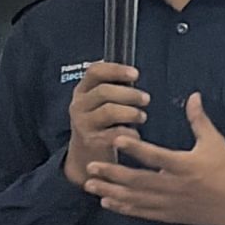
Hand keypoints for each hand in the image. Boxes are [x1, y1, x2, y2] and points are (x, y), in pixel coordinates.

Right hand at [62, 63, 147, 187]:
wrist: (88, 154)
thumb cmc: (102, 122)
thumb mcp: (101, 102)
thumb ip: (114, 88)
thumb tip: (133, 74)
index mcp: (83, 90)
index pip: (95, 71)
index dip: (115, 69)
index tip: (135, 73)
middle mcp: (79, 105)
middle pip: (104, 92)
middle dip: (129, 94)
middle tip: (146, 99)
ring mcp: (82, 124)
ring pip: (109, 111)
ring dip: (131, 113)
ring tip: (142, 117)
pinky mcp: (91, 141)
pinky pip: (113, 133)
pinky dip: (129, 133)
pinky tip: (136, 134)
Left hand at [82, 94, 224, 224]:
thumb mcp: (215, 143)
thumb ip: (199, 121)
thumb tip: (193, 96)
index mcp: (184, 166)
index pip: (154, 156)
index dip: (134, 148)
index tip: (116, 139)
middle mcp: (172, 185)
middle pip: (137, 180)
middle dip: (112, 173)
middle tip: (91, 166)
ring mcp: (168, 202)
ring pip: (134, 198)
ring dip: (111, 192)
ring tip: (91, 185)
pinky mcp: (168, 214)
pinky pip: (142, 212)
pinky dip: (124, 208)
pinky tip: (108, 203)